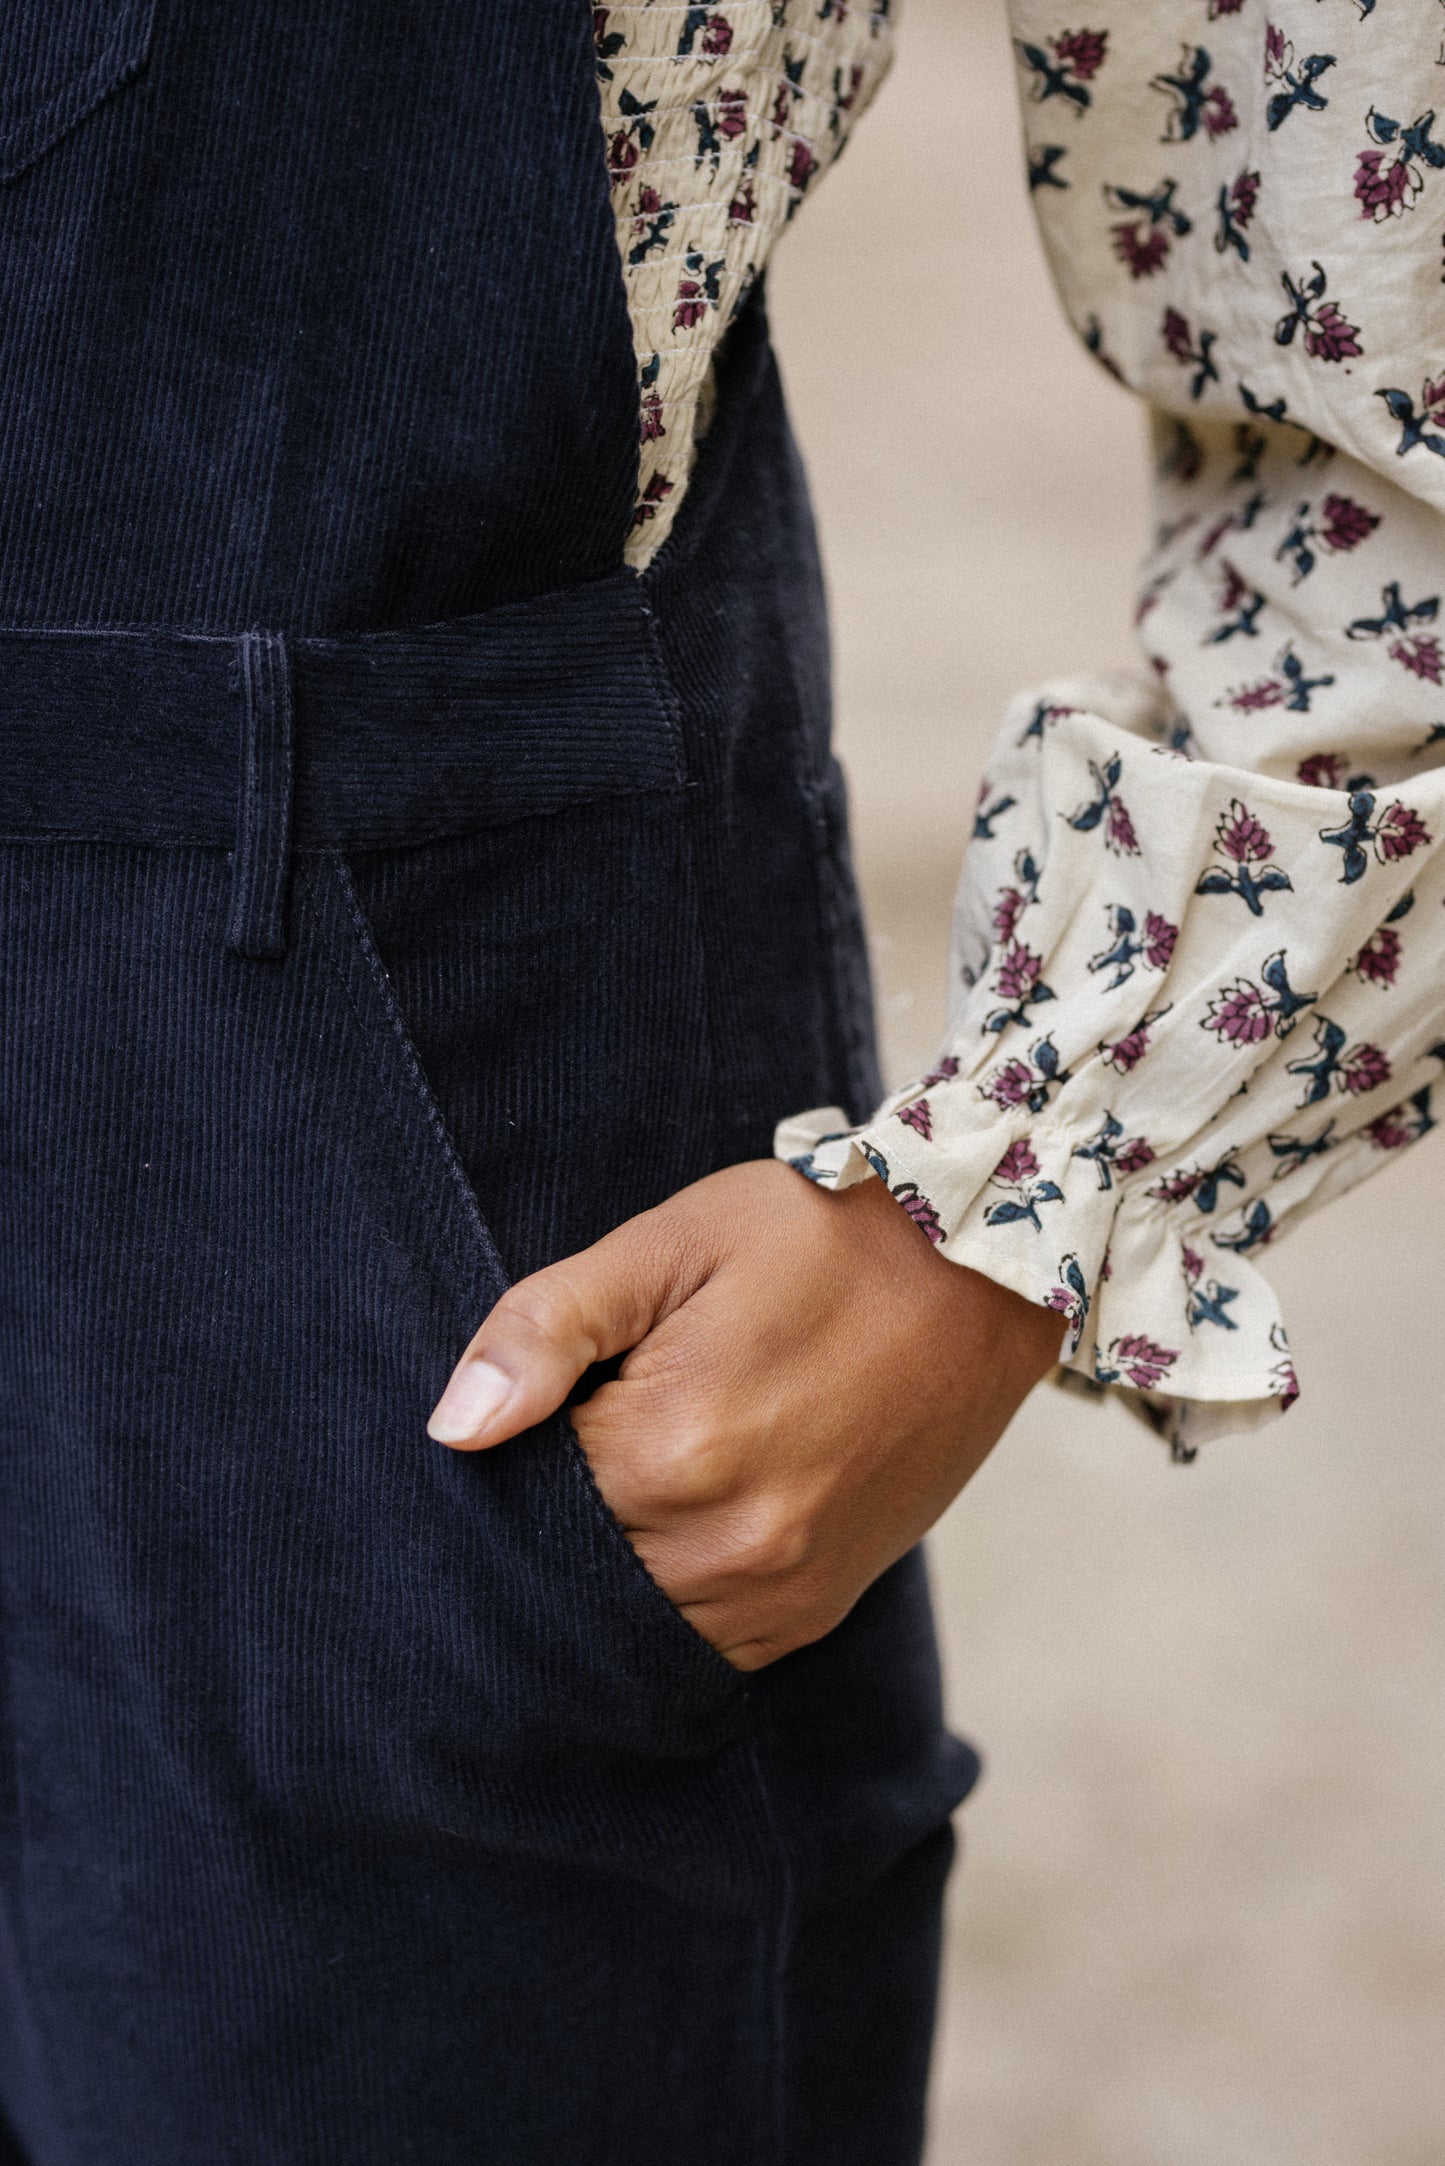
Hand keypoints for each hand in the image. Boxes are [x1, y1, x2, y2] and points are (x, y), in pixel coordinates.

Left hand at [427, 1159, 1062, 1669]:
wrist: (977, 1267)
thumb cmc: (814, 1235)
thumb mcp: (670, 1243)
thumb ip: (549, 1328)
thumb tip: (454, 1430)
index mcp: (672, 1447)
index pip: (524, 1497)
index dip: (512, 1454)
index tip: (543, 1403)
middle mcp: (727, 1542)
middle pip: (571, 1570)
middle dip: (554, 1516)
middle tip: (583, 1435)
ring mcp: (780, 1587)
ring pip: (632, 1620)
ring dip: (608, 1567)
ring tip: (633, 1473)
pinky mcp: (817, 1605)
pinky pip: (704, 1643)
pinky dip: (668, 1600)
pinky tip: (672, 1527)